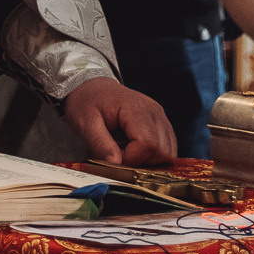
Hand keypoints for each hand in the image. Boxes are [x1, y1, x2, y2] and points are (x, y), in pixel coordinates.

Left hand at [63, 76, 177, 165]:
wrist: (93, 89)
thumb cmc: (87, 103)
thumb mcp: (84, 123)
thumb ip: (100, 144)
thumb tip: (116, 164)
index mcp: (136, 108)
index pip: (148, 144)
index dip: (131, 159)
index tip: (113, 159)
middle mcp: (154, 112)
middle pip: (162, 151)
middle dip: (140, 161)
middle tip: (118, 155)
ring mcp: (161, 119)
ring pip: (168, 154)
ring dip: (148, 161)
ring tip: (125, 152)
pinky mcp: (163, 126)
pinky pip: (167, 150)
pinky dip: (152, 157)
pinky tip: (134, 150)